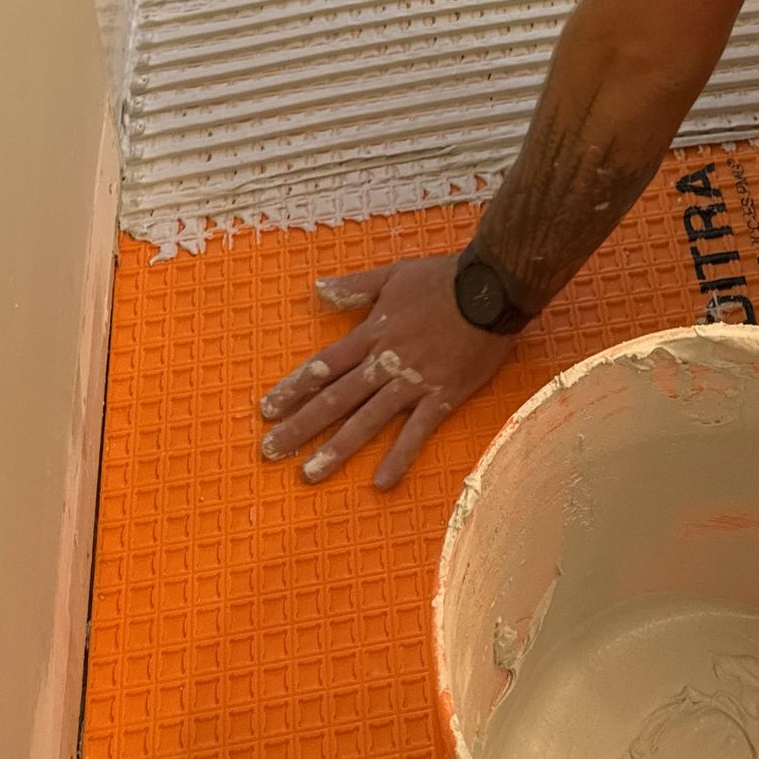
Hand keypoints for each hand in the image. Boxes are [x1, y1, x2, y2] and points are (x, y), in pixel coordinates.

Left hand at [257, 253, 516, 489]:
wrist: (491, 288)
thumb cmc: (442, 278)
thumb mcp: (393, 275)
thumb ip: (355, 287)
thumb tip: (319, 289)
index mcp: (372, 333)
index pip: (325, 365)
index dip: (294, 388)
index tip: (267, 409)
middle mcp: (386, 361)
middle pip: (337, 398)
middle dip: (301, 425)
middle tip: (271, 451)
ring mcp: (413, 382)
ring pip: (368, 420)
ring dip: (337, 448)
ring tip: (309, 473)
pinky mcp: (442, 396)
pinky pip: (417, 432)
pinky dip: (399, 457)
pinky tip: (381, 483)